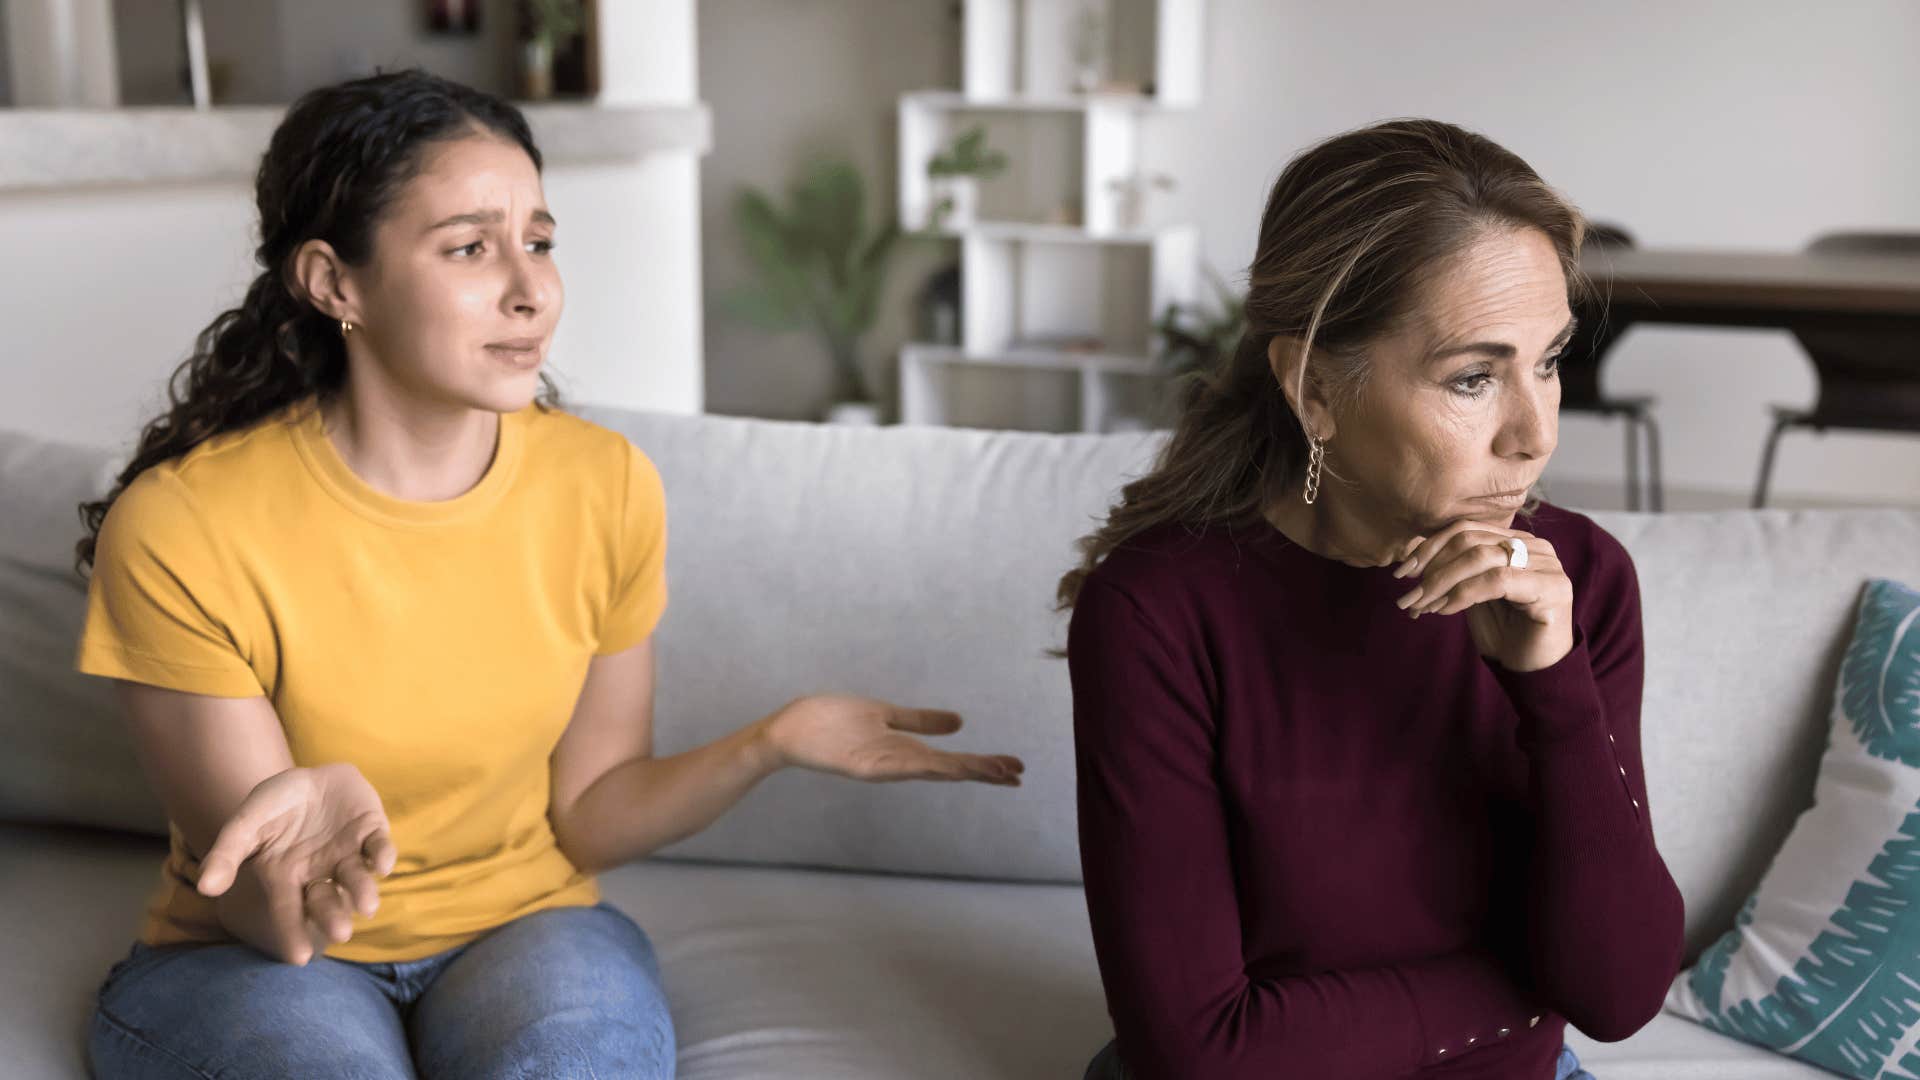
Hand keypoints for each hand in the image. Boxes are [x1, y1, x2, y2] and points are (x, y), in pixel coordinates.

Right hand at [193, 763, 397, 964]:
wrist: (308, 776)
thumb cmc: (273, 806)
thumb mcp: (245, 824)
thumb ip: (227, 854)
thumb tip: (205, 888)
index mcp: (287, 877)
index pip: (289, 911)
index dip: (293, 933)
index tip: (300, 958)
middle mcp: (320, 873)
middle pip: (327, 900)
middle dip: (334, 916)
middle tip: (341, 933)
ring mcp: (348, 854)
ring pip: (357, 878)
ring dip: (363, 891)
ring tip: (367, 907)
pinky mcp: (371, 832)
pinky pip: (379, 846)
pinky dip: (382, 854)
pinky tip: (383, 864)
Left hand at [762, 694, 1024, 785]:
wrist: (789, 729)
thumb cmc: (832, 722)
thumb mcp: (885, 715)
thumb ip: (920, 721)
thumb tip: (960, 722)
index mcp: (905, 751)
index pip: (953, 761)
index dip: (984, 765)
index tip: (1015, 769)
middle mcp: (897, 761)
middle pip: (948, 769)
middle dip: (982, 772)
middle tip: (1017, 775)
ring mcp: (880, 764)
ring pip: (928, 770)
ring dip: (960, 771)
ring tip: (992, 772)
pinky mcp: (860, 764)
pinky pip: (894, 766)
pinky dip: (919, 767)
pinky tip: (942, 768)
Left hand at [1391, 520, 1574, 672]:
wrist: (1533, 668)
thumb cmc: (1503, 630)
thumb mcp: (1472, 594)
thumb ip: (1454, 572)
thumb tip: (1412, 562)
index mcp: (1517, 540)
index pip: (1466, 529)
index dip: (1430, 547)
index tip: (1403, 572)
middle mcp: (1536, 546)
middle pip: (1471, 540)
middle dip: (1432, 567)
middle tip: (1409, 594)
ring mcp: (1547, 565)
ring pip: (1481, 558)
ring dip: (1443, 582)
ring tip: (1422, 604)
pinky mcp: (1552, 588)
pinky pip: (1497, 581)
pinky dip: (1464, 593)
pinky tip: (1445, 610)